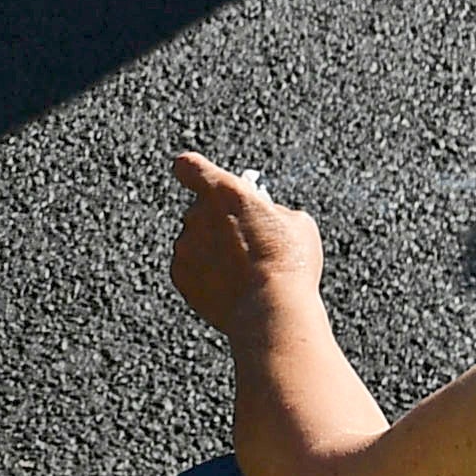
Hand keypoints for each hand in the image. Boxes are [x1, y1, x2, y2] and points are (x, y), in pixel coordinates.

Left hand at [165, 151, 322, 339]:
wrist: (270, 309)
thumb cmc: (289, 262)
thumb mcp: (296, 223)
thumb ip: (272, 211)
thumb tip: (265, 216)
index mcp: (223, 191)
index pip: (189, 166)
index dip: (194, 171)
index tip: (200, 177)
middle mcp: (197, 214)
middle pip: (201, 210)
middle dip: (219, 222)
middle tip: (247, 241)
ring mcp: (185, 246)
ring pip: (195, 240)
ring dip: (212, 250)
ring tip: (243, 271)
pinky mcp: (179, 275)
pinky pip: (190, 267)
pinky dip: (204, 274)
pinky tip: (230, 286)